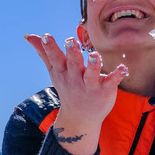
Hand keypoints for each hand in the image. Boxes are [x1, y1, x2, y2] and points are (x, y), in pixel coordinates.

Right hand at [23, 33, 125, 154]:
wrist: (80, 118)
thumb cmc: (67, 88)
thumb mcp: (54, 71)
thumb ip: (44, 53)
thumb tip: (30, 36)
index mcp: (63, 71)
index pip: (55, 58)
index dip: (50, 47)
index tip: (47, 36)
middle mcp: (75, 78)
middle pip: (72, 64)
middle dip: (71, 53)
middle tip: (70, 40)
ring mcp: (90, 85)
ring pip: (91, 74)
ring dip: (93, 65)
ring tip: (94, 55)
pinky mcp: (105, 90)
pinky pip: (111, 82)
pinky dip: (117, 76)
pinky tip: (123, 69)